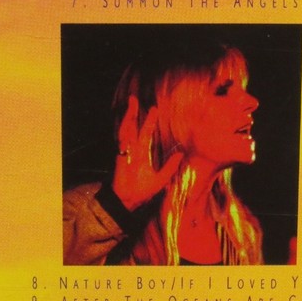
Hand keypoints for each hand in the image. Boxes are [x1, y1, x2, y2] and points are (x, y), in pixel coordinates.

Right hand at [112, 96, 183, 210]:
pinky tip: (128, 124)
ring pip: (126, 131)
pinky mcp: (120, 159)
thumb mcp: (161, 178)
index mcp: (141, 153)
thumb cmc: (142, 191)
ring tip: (130, 105)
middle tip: (134, 98)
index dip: (149, 120)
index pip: (145, 132)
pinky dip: (124, 135)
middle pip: (132, 127)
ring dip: (127, 118)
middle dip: (133, 112)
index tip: (153, 108)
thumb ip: (170, 166)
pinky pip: (122, 145)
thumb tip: (181, 153)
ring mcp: (125, 153)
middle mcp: (132, 150)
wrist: (130, 201)